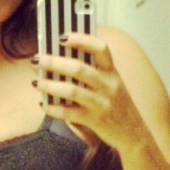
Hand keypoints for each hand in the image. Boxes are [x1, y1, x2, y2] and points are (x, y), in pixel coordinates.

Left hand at [33, 32, 146, 150]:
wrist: (133, 132)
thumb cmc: (116, 103)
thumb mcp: (111, 84)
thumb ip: (92, 72)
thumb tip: (58, 61)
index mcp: (111, 71)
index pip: (100, 48)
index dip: (81, 39)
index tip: (62, 37)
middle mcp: (108, 85)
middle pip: (79, 68)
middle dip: (54, 62)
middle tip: (37, 60)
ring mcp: (102, 103)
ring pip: (72, 91)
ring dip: (50, 85)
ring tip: (36, 82)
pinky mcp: (95, 120)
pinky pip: (70, 113)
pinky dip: (54, 108)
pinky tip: (44, 105)